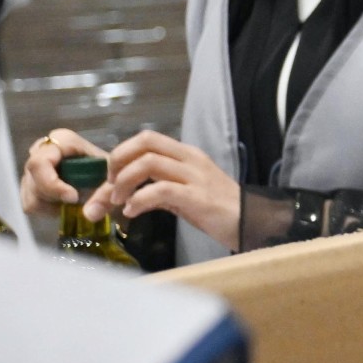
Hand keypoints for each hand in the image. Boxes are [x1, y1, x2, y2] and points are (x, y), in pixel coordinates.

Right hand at [20, 126, 105, 211]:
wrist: (107, 176)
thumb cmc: (110, 172)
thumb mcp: (113, 179)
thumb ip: (105, 193)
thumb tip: (89, 213)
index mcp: (60, 140)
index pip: (40, 163)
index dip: (52, 184)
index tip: (73, 198)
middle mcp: (41, 150)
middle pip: (33, 182)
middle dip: (55, 198)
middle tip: (77, 203)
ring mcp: (32, 168)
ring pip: (31, 197)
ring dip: (53, 207)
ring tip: (74, 202)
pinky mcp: (29, 184)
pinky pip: (30, 205)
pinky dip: (48, 211)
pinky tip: (64, 205)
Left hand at [96, 129, 241, 250]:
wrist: (252, 223)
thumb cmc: (217, 210)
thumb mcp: (183, 193)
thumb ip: (155, 188)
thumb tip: (120, 196)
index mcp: (186, 154)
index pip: (146, 139)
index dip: (120, 154)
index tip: (109, 178)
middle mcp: (190, 159)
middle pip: (144, 142)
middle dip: (117, 161)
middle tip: (110, 185)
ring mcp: (195, 177)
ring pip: (148, 163)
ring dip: (123, 182)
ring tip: (119, 202)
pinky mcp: (198, 197)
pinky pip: (160, 190)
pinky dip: (139, 200)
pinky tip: (133, 212)